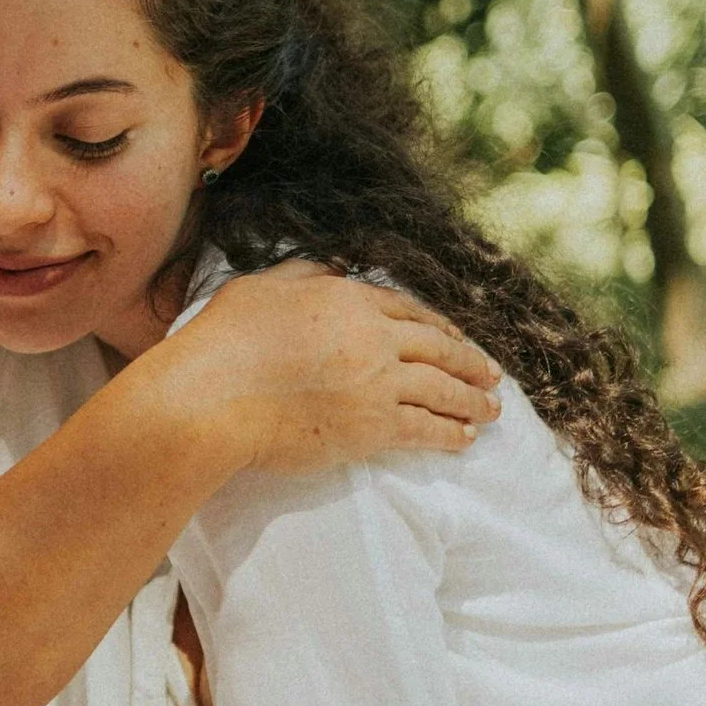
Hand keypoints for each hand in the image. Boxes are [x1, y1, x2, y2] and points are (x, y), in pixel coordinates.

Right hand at [153, 264, 500, 476]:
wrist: (213, 398)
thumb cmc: (224, 341)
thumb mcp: (261, 286)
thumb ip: (304, 273)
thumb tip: (334, 267)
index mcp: (348, 299)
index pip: (407, 309)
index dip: (438, 324)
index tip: (455, 336)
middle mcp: (373, 337)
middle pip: (437, 347)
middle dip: (470, 361)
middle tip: (492, 374)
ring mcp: (377, 384)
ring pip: (442, 389)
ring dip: (472, 400)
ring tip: (492, 410)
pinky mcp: (373, 427)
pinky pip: (426, 429)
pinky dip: (450, 433)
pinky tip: (464, 438)